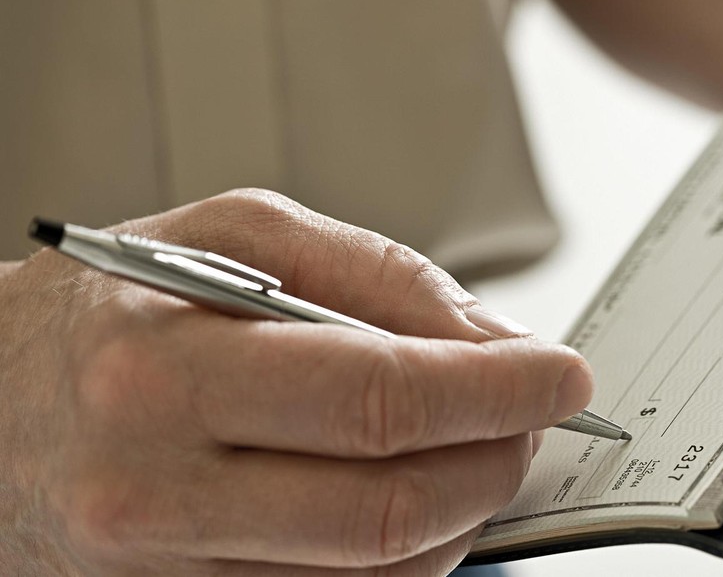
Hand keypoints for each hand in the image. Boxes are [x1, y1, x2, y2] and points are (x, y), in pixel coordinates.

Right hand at [0, 189, 592, 575]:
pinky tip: (419, 496)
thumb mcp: (228, 238)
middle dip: (497, 458)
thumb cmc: (104, 318)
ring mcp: (167, 575)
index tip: (561, 375)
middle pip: (389, 505)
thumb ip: (369, 271)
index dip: (495, 391)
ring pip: (378, 572)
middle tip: (535, 414)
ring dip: (465, 509)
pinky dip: (410, 553)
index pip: (377, 397)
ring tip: (481, 445)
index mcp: (163, 374)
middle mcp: (155, 492)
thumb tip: (487, 335)